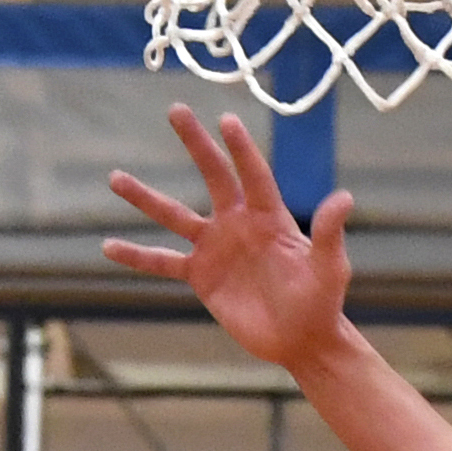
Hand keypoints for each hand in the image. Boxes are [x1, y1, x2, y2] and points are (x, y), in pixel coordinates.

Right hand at [104, 105, 355, 373]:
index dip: (241, 149)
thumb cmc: (321, 303)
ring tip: (114, 178)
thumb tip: (344, 197)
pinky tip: (107, 247)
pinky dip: (136, 256)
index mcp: (270, 217)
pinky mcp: (201, 276)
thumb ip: (329, 233)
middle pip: (212, 175)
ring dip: (145, 198)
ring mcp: (216, 248)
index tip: (225, 120)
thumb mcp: (330, 269)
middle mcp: (238, 223)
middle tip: (176, 110)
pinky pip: (163, 262)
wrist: (301, 340)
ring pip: (174, 216)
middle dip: (195, 143)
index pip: (253, 174)